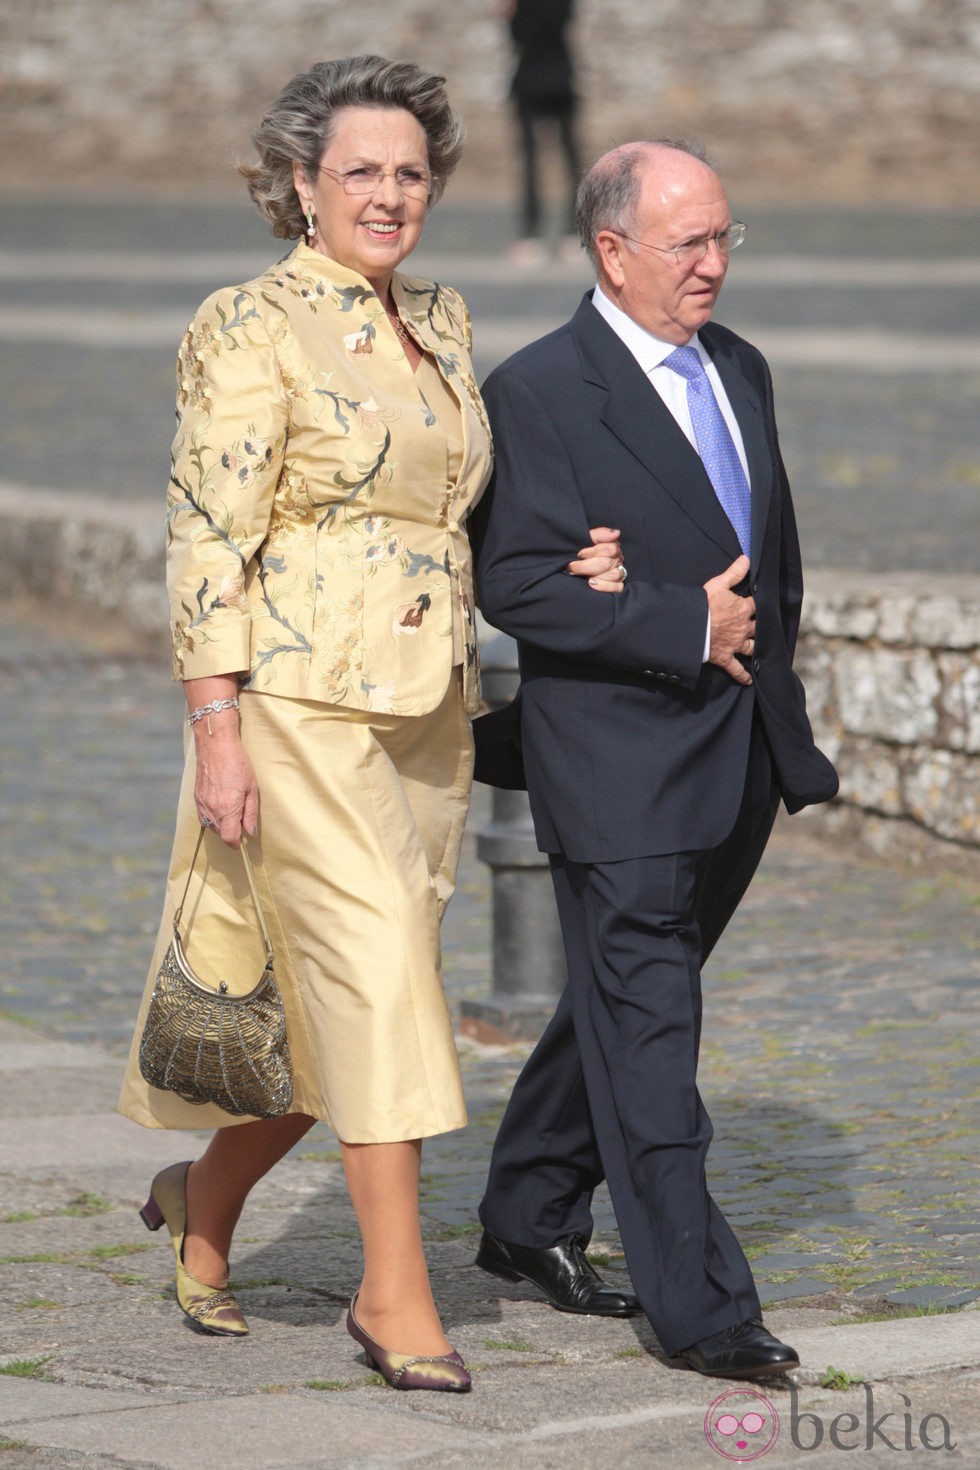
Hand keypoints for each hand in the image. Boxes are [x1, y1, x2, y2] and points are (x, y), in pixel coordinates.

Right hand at [194, 724, 259, 847]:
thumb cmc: (238, 763)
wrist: (215, 744)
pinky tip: (221, 807)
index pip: (229, 839)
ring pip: (211, 827)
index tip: (244, 840)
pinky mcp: (196, 798)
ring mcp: (202, 804)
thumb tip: (250, 832)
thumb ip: (250, 813)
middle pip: (221, 834)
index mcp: (227, 809)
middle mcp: (212, 809)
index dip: (237, 843)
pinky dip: (213, 818)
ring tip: (233, 811)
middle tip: (243, 821)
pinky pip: (203, 817)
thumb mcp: (251, 788)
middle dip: (232, 833)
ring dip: (223, 825)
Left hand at [567, 526, 625, 592]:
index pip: (610, 549)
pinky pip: (617, 587)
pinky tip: (592, 583)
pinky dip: (604, 586)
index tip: (579, 555)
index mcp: (612, 546)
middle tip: (573, 567)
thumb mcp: (586, 539)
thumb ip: (599, 534)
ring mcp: (619, 572)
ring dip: (595, 576)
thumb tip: (616, 533)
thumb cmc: (581, 552)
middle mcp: (618, 559)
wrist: (575, 565)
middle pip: (608, 563)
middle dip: (587, 566)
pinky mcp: (617, 585)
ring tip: (583, 576)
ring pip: (614, 575)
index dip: (592, 552)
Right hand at [704, 554, 754, 686]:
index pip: (758, 605)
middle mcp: (744, 628)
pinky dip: (743, 675)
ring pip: (752, 647)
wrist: (691, 627)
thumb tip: (747, 559)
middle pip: (759, 626)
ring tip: (759, 648)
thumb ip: (734, 572)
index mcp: (743, 609)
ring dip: (755, 647)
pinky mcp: (726, 658)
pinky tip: (749, 680)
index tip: (759, 603)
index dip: (759, 603)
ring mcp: (736, 644)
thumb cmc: (703, 605)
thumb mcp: (718, 584)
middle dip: (760, 625)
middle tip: (762, 625)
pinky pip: (737, 669)